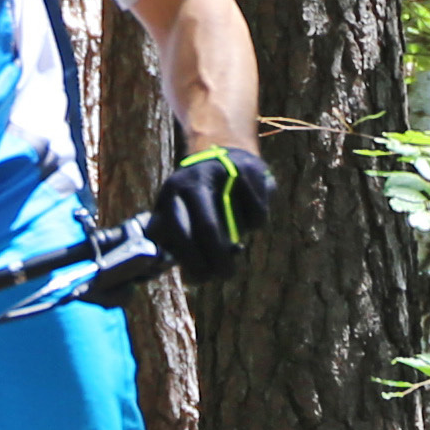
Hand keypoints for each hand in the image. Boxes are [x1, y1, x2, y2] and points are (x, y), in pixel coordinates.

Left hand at [148, 144, 275, 282]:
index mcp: (172, 191)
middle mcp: (196, 178)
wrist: (221, 151)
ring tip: (233, 232)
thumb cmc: (195, 197)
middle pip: (208, 228)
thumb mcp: (176, 211)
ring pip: (238, 223)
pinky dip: (255, 223)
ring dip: (239, 238)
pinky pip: (258, 214)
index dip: (191, 259)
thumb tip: (192, 276)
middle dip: (218, 259)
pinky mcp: (252, 171)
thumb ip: (175, 242)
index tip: (202, 277)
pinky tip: (246, 213)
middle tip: (226, 274)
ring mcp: (225, 171)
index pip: (179, 230)